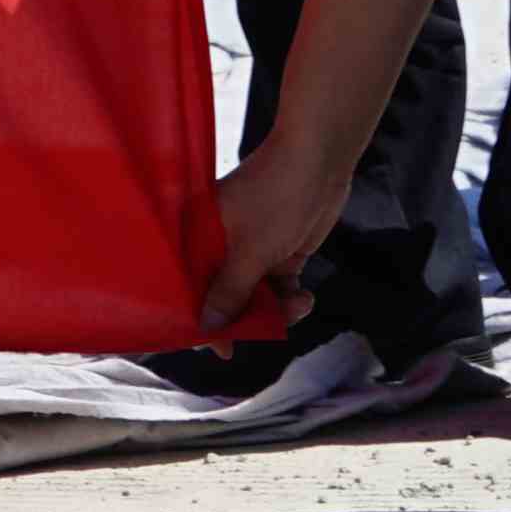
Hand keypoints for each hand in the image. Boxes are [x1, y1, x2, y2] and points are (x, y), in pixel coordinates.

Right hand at [198, 123, 346, 330]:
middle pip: (225, 298)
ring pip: (255, 298)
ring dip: (277, 309)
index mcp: (199, 238)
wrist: (319, 162)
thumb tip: (206, 328)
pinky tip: (305, 296)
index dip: (204, 321)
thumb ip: (229, 292)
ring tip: (298, 304)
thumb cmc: (275, 196)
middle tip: (270, 328)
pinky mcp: (276, 252)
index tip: (225, 349)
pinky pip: (277, 288)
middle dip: (249, 317)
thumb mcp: (250, 251)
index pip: (191, 288)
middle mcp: (219, 246)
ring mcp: (249, 250)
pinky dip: (290, 298)